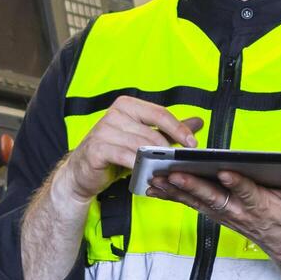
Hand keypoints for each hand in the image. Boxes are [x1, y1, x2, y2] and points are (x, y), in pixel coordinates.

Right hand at [60, 97, 201, 201]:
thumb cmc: (115, 152)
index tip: (193, 143)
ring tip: (165, 171)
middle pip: (152, 131)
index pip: (160, 113)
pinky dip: (139, 167)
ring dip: (155, 161)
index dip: (179, 128)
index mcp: (127, 105)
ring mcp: (103, 130)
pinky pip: (125, 157)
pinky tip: (146, 174)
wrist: (82, 171)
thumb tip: (199, 121)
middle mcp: (114, 114)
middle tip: (180, 163)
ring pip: (140, 145)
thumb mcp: (143, 138)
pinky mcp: (97, 149)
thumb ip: (169, 130)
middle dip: (169, 149)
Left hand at [145, 171, 280, 253]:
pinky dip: (175, 196)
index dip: (237, 184)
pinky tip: (157, 188)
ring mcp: (226, 214)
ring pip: (198, 202)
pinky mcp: (217, 214)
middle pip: (214, 198)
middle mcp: (239, 211)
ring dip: (176, 191)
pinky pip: (193, 204)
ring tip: (156, 178)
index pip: (248, 193)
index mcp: (261, 205)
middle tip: (175, 174)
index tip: (225, 172)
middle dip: (194, 186)